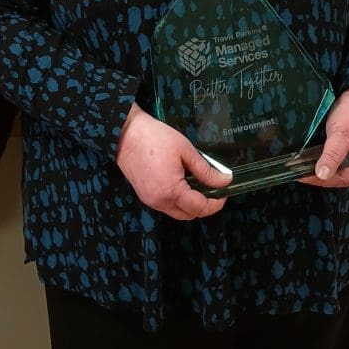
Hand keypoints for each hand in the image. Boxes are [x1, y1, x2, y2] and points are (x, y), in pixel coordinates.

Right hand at [116, 103, 229, 219]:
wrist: (124, 133)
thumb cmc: (155, 138)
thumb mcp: (185, 150)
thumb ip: (206, 170)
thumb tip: (225, 180)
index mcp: (171, 191)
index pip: (200, 208)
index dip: (216, 203)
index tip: (224, 192)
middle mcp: (159, 201)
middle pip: (188, 215)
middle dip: (203, 206)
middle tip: (213, 189)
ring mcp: (149, 200)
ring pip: (176, 212)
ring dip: (190, 204)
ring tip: (198, 184)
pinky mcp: (144, 195)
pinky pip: (166, 205)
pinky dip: (177, 200)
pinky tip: (182, 183)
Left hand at [299, 89, 348, 188]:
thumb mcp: (342, 133)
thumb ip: (332, 155)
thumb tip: (323, 175)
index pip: (342, 179)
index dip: (322, 180)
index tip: (304, 175)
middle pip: (337, 177)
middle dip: (318, 175)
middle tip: (298, 171)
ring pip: (333, 170)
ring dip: (317, 169)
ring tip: (300, 167)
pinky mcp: (345, 152)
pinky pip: (331, 161)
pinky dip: (319, 161)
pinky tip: (307, 159)